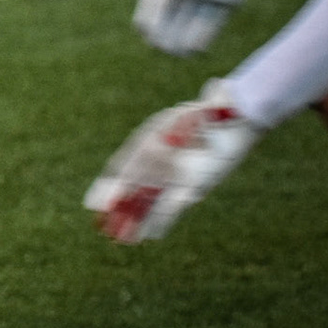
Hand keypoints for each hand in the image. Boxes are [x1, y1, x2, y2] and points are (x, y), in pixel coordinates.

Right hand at [84, 81, 262, 242]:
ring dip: (133, 218)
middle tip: (100, 225)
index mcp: (153, 140)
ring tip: (119, 239)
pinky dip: (158, 219)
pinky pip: (167, 205)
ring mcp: (170, 173)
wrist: (233, 122)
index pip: (126, 165)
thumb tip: (218, 87)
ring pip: (146, 199)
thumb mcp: (216, 106)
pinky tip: (148, 236)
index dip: (110, 185)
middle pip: (130, 187)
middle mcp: (156, 158)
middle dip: (116, 205)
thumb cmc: (217, 112)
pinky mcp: (187, 186)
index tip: (95, 203)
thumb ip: (215, 102)